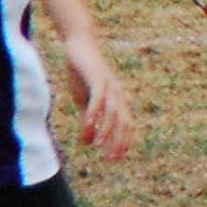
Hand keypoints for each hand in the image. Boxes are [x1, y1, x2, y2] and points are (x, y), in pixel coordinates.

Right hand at [61, 35, 132, 159]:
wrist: (80, 48)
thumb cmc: (83, 75)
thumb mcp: (84, 100)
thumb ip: (88, 120)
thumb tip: (87, 142)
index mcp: (118, 100)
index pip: (126, 125)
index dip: (122, 142)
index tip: (114, 158)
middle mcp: (119, 94)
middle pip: (124, 121)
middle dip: (118, 141)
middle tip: (110, 158)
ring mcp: (110, 86)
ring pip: (113, 111)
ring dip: (106, 129)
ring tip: (97, 144)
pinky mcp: (99, 78)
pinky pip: (99, 97)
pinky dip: (93, 111)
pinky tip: (87, 124)